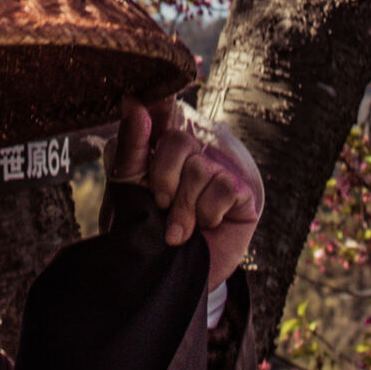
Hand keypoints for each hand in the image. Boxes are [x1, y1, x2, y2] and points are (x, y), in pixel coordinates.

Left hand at [109, 97, 263, 290]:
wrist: (164, 276)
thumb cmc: (144, 229)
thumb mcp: (128, 186)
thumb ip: (131, 145)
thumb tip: (132, 102)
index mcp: (162, 149)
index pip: (165, 111)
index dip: (161, 99)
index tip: (149, 93)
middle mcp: (194, 157)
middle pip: (180, 142)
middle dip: (163, 179)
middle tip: (160, 205)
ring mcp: (219, 175)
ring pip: (201, 169)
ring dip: (184, 207)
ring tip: (179, 230)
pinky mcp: (243, 196)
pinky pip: (225, 188)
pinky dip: (209, 212)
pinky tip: (207, 227)